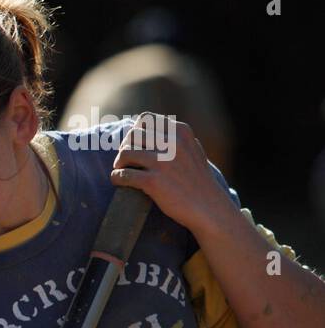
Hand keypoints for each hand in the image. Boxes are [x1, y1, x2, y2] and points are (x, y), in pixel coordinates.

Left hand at [109, 112, 236, 236]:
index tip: (135, 144)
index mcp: (182, 133)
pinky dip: (116, 177)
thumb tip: (148, 124)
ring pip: (125, 152)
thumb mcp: (192, 151)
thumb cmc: (198, 181)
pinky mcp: (153, 182)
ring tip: (122, 170)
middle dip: (125, 146)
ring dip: (119, 162)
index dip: (136, 130)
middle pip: (132, 134)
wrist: (210, 209)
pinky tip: (119, 181)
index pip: (146, 118)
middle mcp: (173, 144)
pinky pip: (123, 174)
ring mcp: (163, 163)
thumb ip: (175, 138)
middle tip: (126, 160)